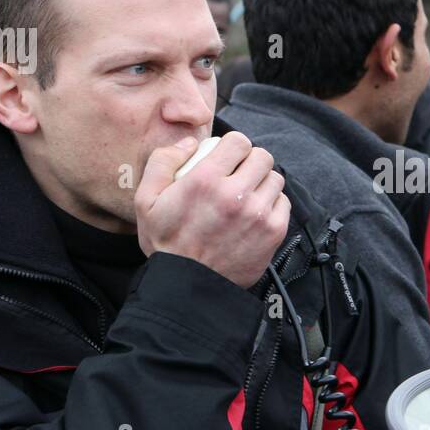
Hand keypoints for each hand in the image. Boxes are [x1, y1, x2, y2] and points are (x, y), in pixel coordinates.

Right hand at [135, 131, 289, 287]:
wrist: (187, 287)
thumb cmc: (165, 243)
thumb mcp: (146, 199)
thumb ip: (163, 161)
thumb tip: (191, 142)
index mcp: (205, 181)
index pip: (239, 141)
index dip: (233, 147)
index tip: (227, 158)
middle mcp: (235, 194)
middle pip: (262, 157)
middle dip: (250, 162)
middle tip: (238, 176)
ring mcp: (258, 214)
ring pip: (275, 179)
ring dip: (262, 183)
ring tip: (246, 195)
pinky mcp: (273, 232)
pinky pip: (283, 203)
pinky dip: (272, 204)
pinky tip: (255, 213)